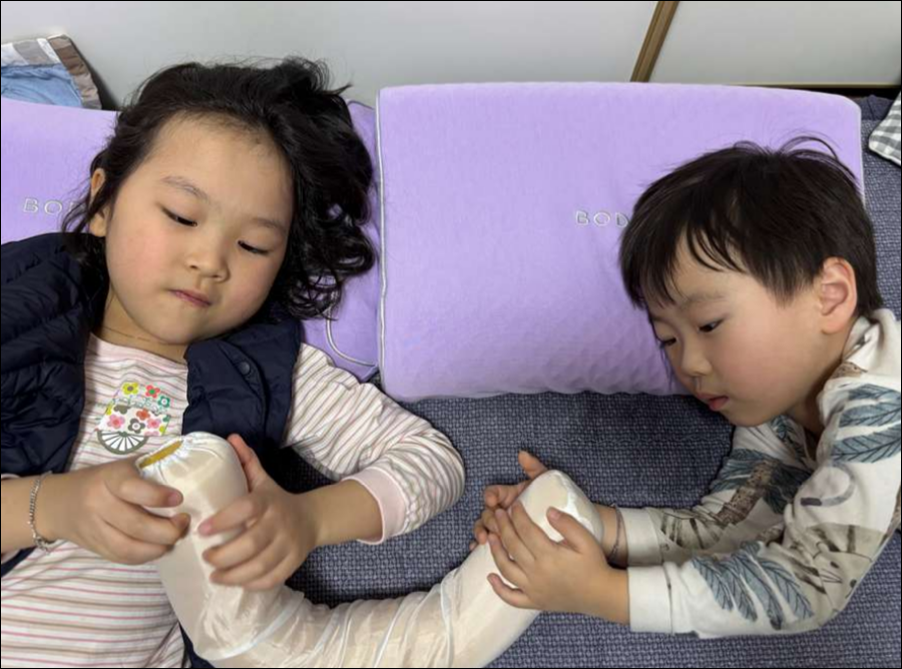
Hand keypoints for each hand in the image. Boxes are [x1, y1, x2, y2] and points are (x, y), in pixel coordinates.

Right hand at [45, 457, 189, 564]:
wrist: (58, 503)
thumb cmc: (103, 480)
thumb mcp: (123, 467)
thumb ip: (150, 470)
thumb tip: (191, 474)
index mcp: (107, 478)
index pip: (130, 489)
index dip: (157, 496)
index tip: (179, 498)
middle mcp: (97, 504)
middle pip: (135, 525)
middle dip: (167, 529)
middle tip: (184, 522)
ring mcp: (93, 530)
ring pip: (129, 548)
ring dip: (159, 547)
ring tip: (175, 538)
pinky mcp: (94, 548)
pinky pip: (123, 558)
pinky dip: (146, 556)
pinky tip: (160, 547)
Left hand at [198, 434, 319, 590]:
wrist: (313, 518)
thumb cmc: (276, 500)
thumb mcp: (263, 480)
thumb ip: (246, 462)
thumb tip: (231, 437)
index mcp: (267, 501)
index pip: (245, 509)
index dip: (223, 520)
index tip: (201, 529)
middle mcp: (279, 523)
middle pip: (252, 544)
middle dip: (224, 555)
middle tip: (206, 558)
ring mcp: (289, 544)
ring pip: (260, 566)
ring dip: (234, 575)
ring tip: (215, 576)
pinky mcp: (293, 562)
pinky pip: (272, 579)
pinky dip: (252, 584)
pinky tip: (236, 583)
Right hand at [470, 451, 548, 550]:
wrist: (558, 521)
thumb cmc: (548, 497)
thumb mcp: (543, 481)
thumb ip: (533, 467)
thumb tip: (522, 454)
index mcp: (507, 495)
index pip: (492, 492)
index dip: (490, 495)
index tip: (493, 499)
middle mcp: (500, 508)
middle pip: (487, 512)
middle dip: (489, 518)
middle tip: (496, 525)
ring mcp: (499, 524)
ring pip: (483, 526)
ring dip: (480, 531)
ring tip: (484, 539)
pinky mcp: (501, 538)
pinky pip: (486, 541)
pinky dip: (478, 543)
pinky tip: (476, 548)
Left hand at [486, 501, 618, 617]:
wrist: (601, 596)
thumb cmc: (594, 566)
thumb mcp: (586, 541)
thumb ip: (568, 524)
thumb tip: (548, 510)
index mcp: (550, 556)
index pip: (526, 531)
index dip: (518, 516)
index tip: (514, 505)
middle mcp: (537, 573)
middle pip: (513, 546)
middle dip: (503, 527)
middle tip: (498, 513)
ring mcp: (533, 589)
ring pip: (506, 569)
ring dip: (495, 552)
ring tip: (490, 536)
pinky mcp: (534, 602)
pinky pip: (511, 598)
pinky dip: (498, 589)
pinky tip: (490, 577)